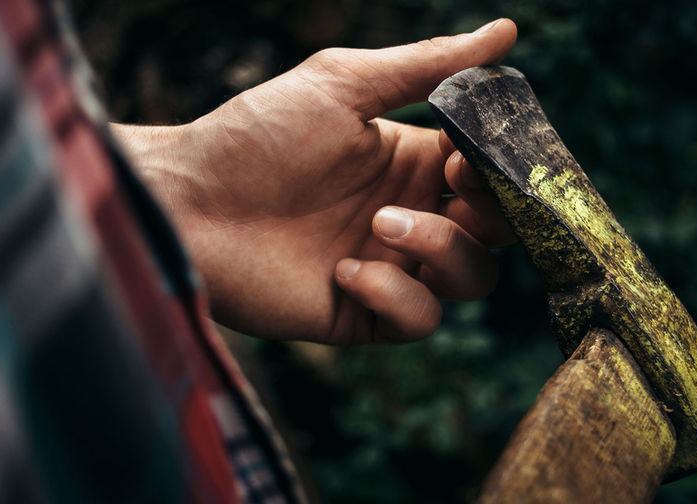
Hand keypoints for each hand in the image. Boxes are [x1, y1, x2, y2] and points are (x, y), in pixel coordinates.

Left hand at [112, 19, 516, 343]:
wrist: (188, 201)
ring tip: (380, 223)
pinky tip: (344, 269)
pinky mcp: (364, 313)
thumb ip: (427, 65)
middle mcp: (411, 216)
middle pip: (497, 232)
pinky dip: (396, 295)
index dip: (498, 169)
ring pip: (470, 279)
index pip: (491, 175)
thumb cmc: (258, 135)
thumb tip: (509, 32)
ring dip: (441, 248)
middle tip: (448, 185)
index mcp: (413, 163)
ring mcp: (391, 267)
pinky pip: (420, 319)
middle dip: (491, 213)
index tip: (467, 152)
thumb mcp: (344, 84)